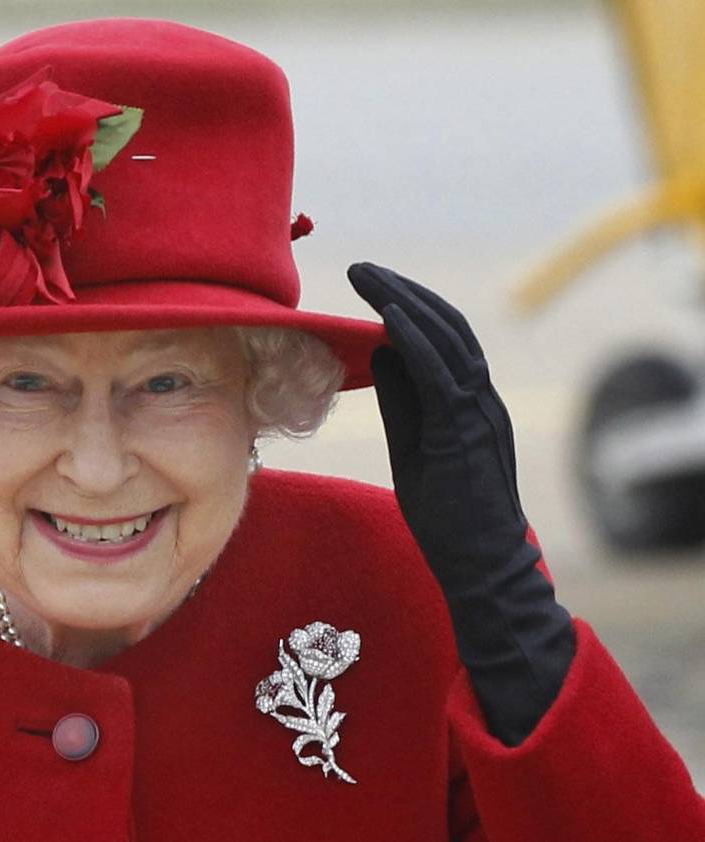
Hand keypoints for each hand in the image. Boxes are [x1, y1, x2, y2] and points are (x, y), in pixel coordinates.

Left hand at [347, 261, 574, 744]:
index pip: (441, 339)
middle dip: (403, 292)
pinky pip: (444, 376)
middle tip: (363, 269)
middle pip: (446, 328)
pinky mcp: (468, 434)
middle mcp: (481, 399)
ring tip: (369, 278)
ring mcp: (479, 414)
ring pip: (449, 342)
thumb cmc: (448, 516)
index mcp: (468, 402)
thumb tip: (379, 353)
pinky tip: (389, 319)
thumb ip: (402, 402)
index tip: (369, 285)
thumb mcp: (414, 448)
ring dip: (407, 304)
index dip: (407, 306)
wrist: (482, 567)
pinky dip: (418, 342)